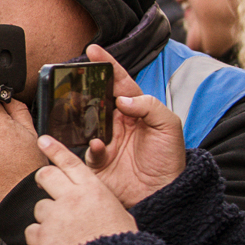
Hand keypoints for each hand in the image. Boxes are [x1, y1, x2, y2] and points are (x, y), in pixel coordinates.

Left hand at [26, 133, 137, 244]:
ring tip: (63, 233)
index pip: (70, 162)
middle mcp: (71, 199)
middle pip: (46, 176)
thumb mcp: (120, 216)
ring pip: (39, 207)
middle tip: (46, 188)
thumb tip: (90, 200)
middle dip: (44, 180)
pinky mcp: (42, 236)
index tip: (43, 140)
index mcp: (94, 191)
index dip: (54, 149)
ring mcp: (54, 217)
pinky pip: (32, 230)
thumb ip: (99, 202)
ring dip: (46, 217)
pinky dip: (39, 238)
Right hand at [79, 45, 186, 207]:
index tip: (93, 51)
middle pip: (96, 97)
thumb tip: (122, 100)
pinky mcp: (96, 160)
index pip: (119, 83)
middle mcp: (116, 122)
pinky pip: (86, 148)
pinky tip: (98, 146)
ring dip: (81, 115)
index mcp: (136, 110)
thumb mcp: (170, 127)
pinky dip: (90, 146)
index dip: (107, 65)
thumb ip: (151, 107)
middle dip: (84, 86)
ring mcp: (105, 140)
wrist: (163, 193)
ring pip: (85, 120)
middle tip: (74, 77)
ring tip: (78, 108)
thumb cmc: (169, 160)